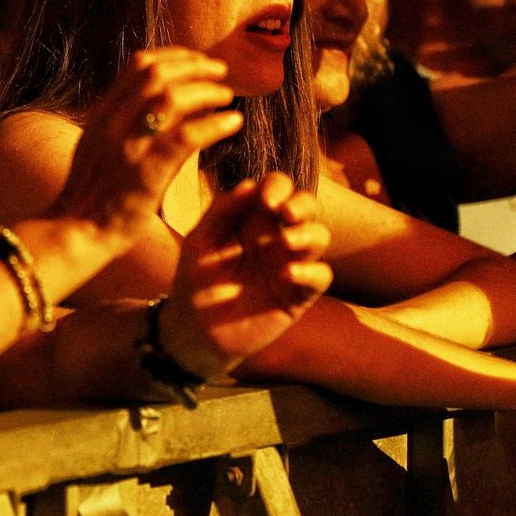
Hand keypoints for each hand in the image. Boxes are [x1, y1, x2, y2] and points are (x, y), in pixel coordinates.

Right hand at [51, 48, 243, 244]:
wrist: (76, 233)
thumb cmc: (93, 196)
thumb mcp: (98, 147)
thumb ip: (122, 121)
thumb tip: (157, 101)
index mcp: (102, 114)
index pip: (139, 64)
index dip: (175, 56)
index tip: (198, 61)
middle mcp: (112, 123)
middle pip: (157, 74)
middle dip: (195, 66)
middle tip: (221, 72)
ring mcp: (128, 147)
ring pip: (171, 98)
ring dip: (207, 90)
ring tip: (227, 96)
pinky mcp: (146, 172)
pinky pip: (186, 137)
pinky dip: (214, 124)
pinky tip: (233, 123)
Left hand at [158, 173, 332, 380]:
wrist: (195, 332)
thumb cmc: (194, 282)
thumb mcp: (200, 242)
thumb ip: (222, 212)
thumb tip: (250, 184)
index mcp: (252, 219)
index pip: (277, 189)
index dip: (278, 186)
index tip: (266, 199)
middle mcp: (275, 237)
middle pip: (306, 206)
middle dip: (301, 204)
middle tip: (285, 213)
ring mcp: (289, 264)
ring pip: (319, 237)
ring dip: (308, 233)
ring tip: (286, 241)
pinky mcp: (298, 295)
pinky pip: (321, 276)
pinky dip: (311, 271)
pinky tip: (288, 273)